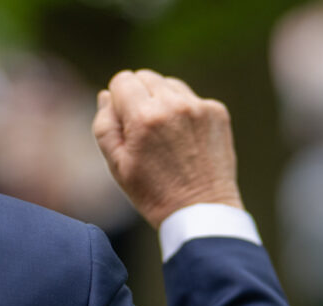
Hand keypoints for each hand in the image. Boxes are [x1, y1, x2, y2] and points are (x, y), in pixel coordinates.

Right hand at [93, 69, 244, 228]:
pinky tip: (183, 139)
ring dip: (161, 100)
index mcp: (144, 117)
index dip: (117, 98)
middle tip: (140, 128)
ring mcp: (199, 106)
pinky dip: (183, 111)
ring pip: (169, 84)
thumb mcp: (115, 164)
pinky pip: (191, 98)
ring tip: (162, 133)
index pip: (123, 80)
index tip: (121, 119)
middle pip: (146, 76)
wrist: (200, 210)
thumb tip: (106, 95)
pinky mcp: (218, 112)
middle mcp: (174, 104)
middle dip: (138, 96)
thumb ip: (104, 124)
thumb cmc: (152, 192)